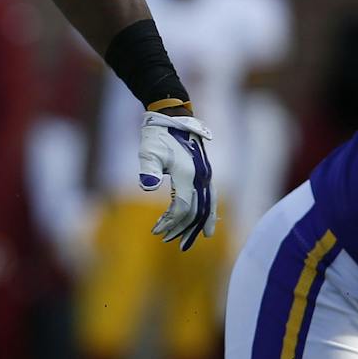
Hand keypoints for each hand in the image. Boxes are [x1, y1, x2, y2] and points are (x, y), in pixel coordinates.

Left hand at [137, 111, 214, 250]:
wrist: (173, 117)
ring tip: (187, 241)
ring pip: (208, 207)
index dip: (170, 222)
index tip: (156, 231)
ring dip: (197, 225)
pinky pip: (210, 199)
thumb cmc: (157, 134)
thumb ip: (148, 168)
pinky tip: (205, 225)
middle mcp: (201, 177)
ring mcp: (206, 176)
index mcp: (188, 173)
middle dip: (183, 229)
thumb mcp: (148, 150)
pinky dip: (208, 214)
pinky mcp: (205, 174)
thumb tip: (146, 186)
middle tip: (167, 240)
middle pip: (197, 211)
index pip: (183, 207)